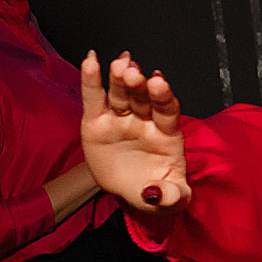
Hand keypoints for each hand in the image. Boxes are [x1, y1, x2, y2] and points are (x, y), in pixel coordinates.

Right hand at [80, 51, 191, 212]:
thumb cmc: (157, 192)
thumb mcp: (170, 200)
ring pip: (121, 95)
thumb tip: (160, 194)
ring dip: (120, 79)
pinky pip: (94, 99)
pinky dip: (91, 80)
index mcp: (167, 135)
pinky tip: (90, 61)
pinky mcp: (97, 123)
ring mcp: (121, 120)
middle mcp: (145, 122)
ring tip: (119, 64)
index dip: (164, 97)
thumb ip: (171, 197)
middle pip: (143, 99)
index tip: (159, 83)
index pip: (168, 112)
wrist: (135, 192)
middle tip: (135, 71)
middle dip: (140, 85)